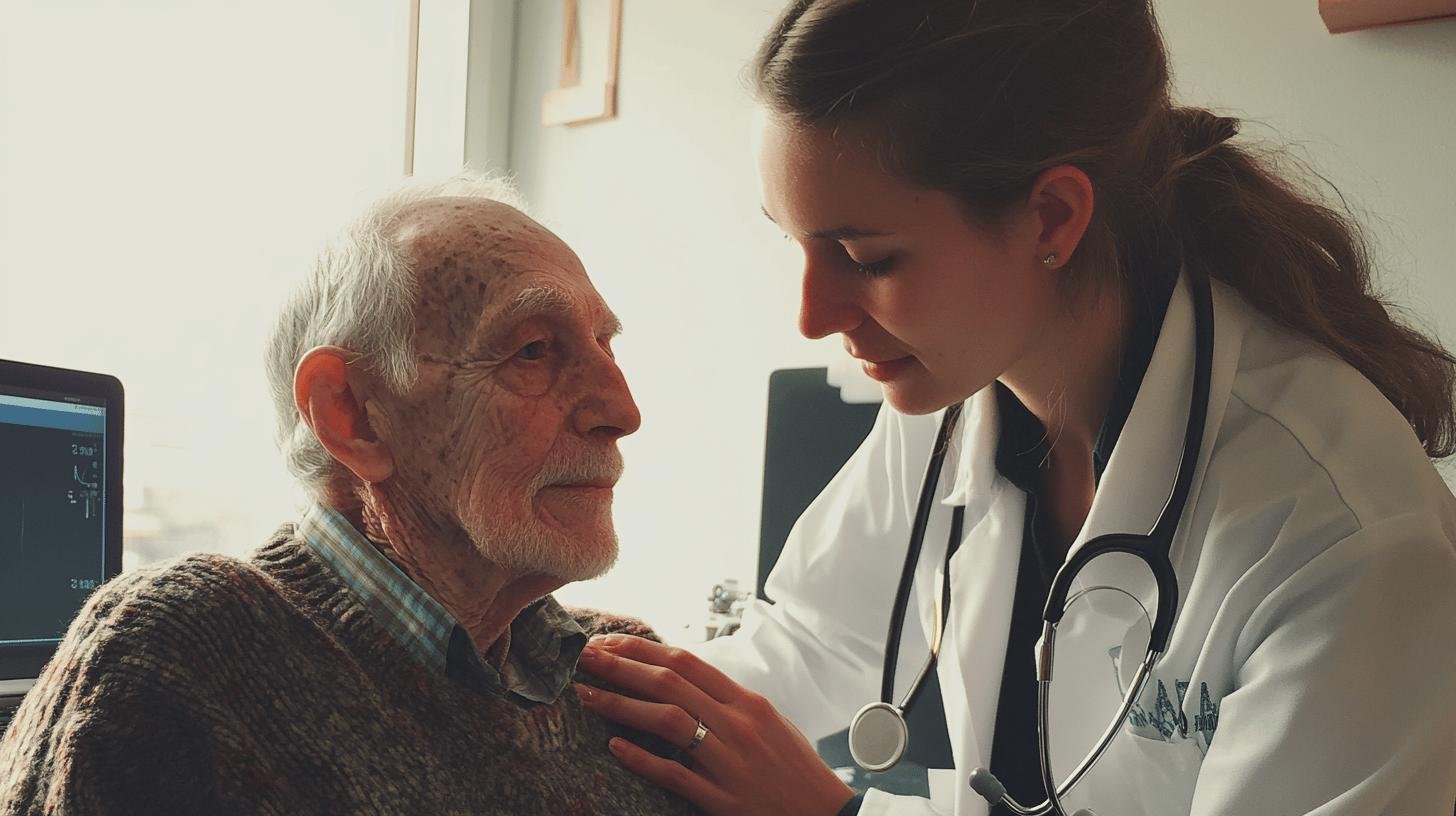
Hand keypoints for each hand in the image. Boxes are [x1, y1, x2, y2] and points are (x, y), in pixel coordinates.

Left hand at [576, 634, 855, 815]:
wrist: (824, 814)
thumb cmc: (795, 768)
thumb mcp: (770, 722)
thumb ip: (729, 701)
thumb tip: (685, 680)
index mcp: (749, 703)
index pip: (688, 663)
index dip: (644, 649)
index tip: (610, 642)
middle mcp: (739, 725)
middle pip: (670, 684)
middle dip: (622, 667)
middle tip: (586, 658)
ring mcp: (729, 762)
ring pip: (668, 722)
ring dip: (621, 705)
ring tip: (586, 695)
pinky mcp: (722, 799)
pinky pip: (675, 774)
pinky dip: (643, 758)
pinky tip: (615, 746)